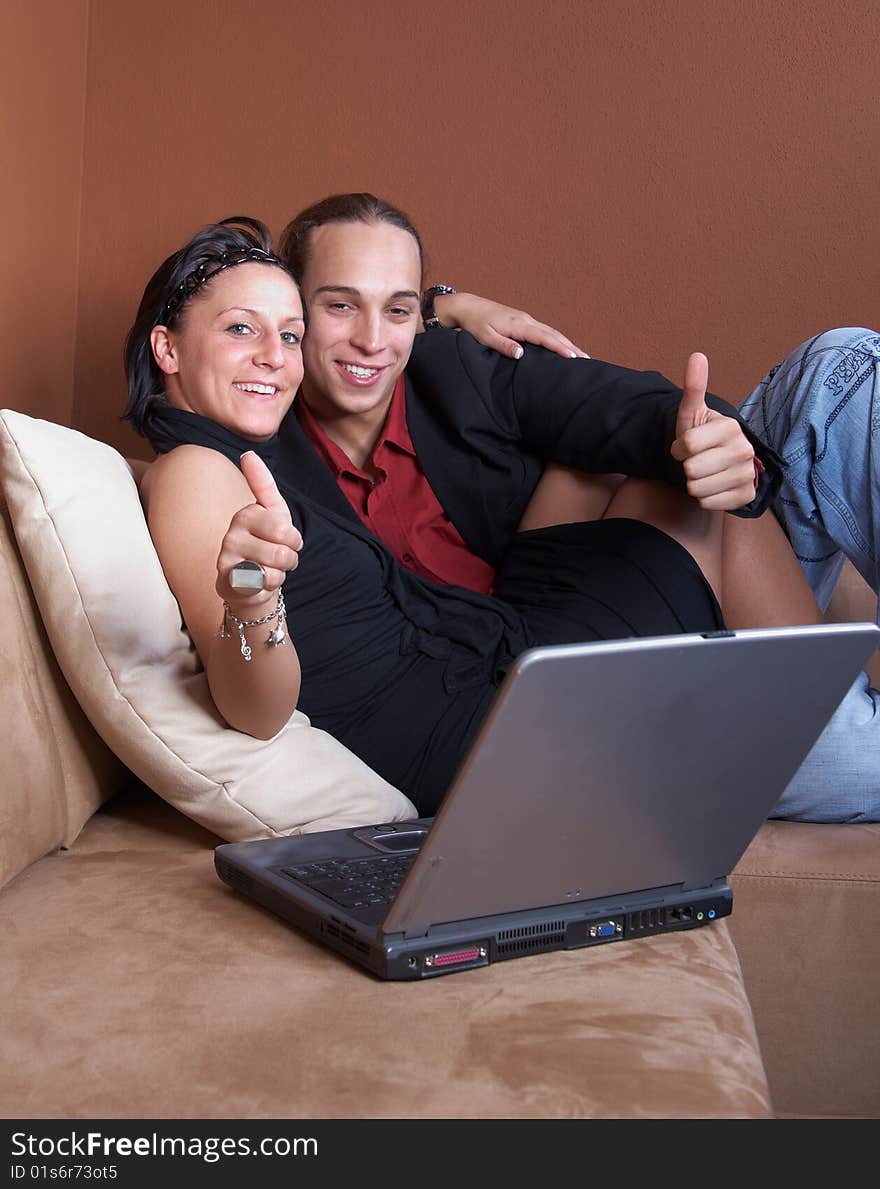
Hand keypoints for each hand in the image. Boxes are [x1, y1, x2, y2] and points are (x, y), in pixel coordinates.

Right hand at [216, 451, 302, 604]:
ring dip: (280, 574)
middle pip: (281, 551)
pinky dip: (268, 588)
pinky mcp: (226, 582)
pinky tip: (258, 583)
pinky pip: (263, 586)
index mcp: (246, 514)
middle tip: (279, 557)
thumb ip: (263, 484)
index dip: (293, 539)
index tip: (285, 539)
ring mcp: (227, 559)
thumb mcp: (273, 513)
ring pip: (274, 570)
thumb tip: (248, 454)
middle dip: (290, 558)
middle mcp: (231, 534)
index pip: (283, 529)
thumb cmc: (266, 544)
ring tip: (269, 569)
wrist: (253, 583)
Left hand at [433, 291, 588, 359]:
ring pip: (551, 332)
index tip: (574, 358)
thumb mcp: (485, 337)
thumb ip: (503, 345)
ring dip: (566, 343)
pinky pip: (545, 331)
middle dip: (571, 346)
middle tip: (587, 360)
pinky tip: (562, 347)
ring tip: (580, 355)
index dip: (560, 348)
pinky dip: (557, 339)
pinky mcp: (523, 321)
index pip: (545, 338)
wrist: (468, 306)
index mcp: (518, 324)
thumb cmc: (474, 324)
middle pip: (554, 334)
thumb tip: (521, 354)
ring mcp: (526, 319)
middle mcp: (526, 320)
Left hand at [670, 352, 757, 509]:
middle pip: (691, 470)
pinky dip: (704, 498)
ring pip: (697, 489)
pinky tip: (712, 486)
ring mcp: (747, 474)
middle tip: (696, 460)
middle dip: (686, 466)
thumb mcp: (692, 413)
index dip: (679, 447)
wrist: (719, 461)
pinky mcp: (746, 495)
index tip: (687, 445)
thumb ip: (693, 387)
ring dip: (693, 484)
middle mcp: (744, 450)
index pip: (686, 446)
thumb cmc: (701, 436)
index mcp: (731, 427)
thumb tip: (697, 356)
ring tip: (704, 472)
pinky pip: (707, 503)